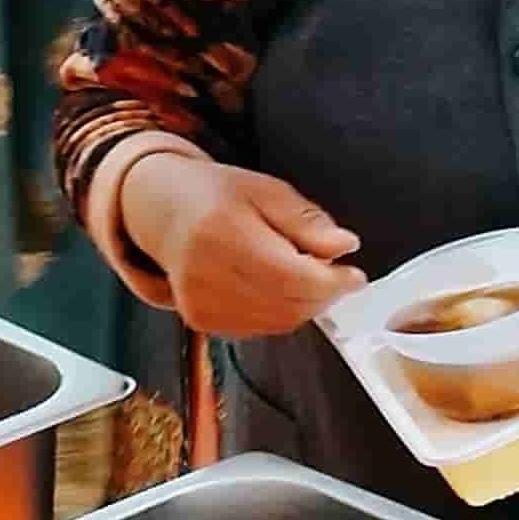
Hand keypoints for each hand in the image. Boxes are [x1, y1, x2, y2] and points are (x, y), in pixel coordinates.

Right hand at [121, 151, 365, 337]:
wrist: (163, 212)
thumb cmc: (215, 196)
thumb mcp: (266, 191)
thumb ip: (307, 221)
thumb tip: (346, 245)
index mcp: (222, 232)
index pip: (292, 275)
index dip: (332, 282)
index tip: (355, 275)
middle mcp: (205, 273)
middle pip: (288, 303)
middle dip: (323, 294)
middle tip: (336, 276)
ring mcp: (199, 303)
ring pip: (278, 322)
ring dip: (305, 305)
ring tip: (307, 276)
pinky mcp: (200, 320)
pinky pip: (259, 328)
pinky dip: (281, 314)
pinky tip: (280, 289)